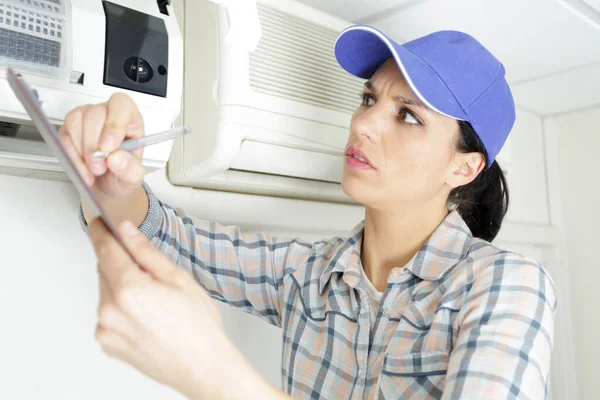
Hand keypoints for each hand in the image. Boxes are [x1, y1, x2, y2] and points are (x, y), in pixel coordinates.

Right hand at [59, 93, 145, 197]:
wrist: (106, 184)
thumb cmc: (122, 174)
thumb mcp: (134, 177)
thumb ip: (131, 169)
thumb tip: (117, 158)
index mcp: (130, 120)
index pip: (121, 105)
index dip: (113, 124)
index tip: (108, 148)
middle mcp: (108, 115)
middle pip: (95, 113)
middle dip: (93, 144)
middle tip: (98, 167)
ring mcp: (87, 119)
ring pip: (76, 120)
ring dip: (81, 149)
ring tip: (92, 169)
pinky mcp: (69, 129)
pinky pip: (63, 134)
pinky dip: (71, 154)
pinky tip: (81, 167)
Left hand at [88, 218, 233, 398]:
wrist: (202, 367)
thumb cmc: (198, 327)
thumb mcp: (178, 279)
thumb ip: (146, 252)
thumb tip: (126, 231)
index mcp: (129, 289)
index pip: (105, 249)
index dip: (101, 232)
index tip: (99, 222)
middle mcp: (110, 310)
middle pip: (105, 270)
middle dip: (122, 263)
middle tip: (151, 273)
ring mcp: (106, 329)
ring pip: (107, 292)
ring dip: (122, 287)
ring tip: (155, 301)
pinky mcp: (107, 343)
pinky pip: (108, 314)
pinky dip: (122, 308)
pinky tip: (147, 316)